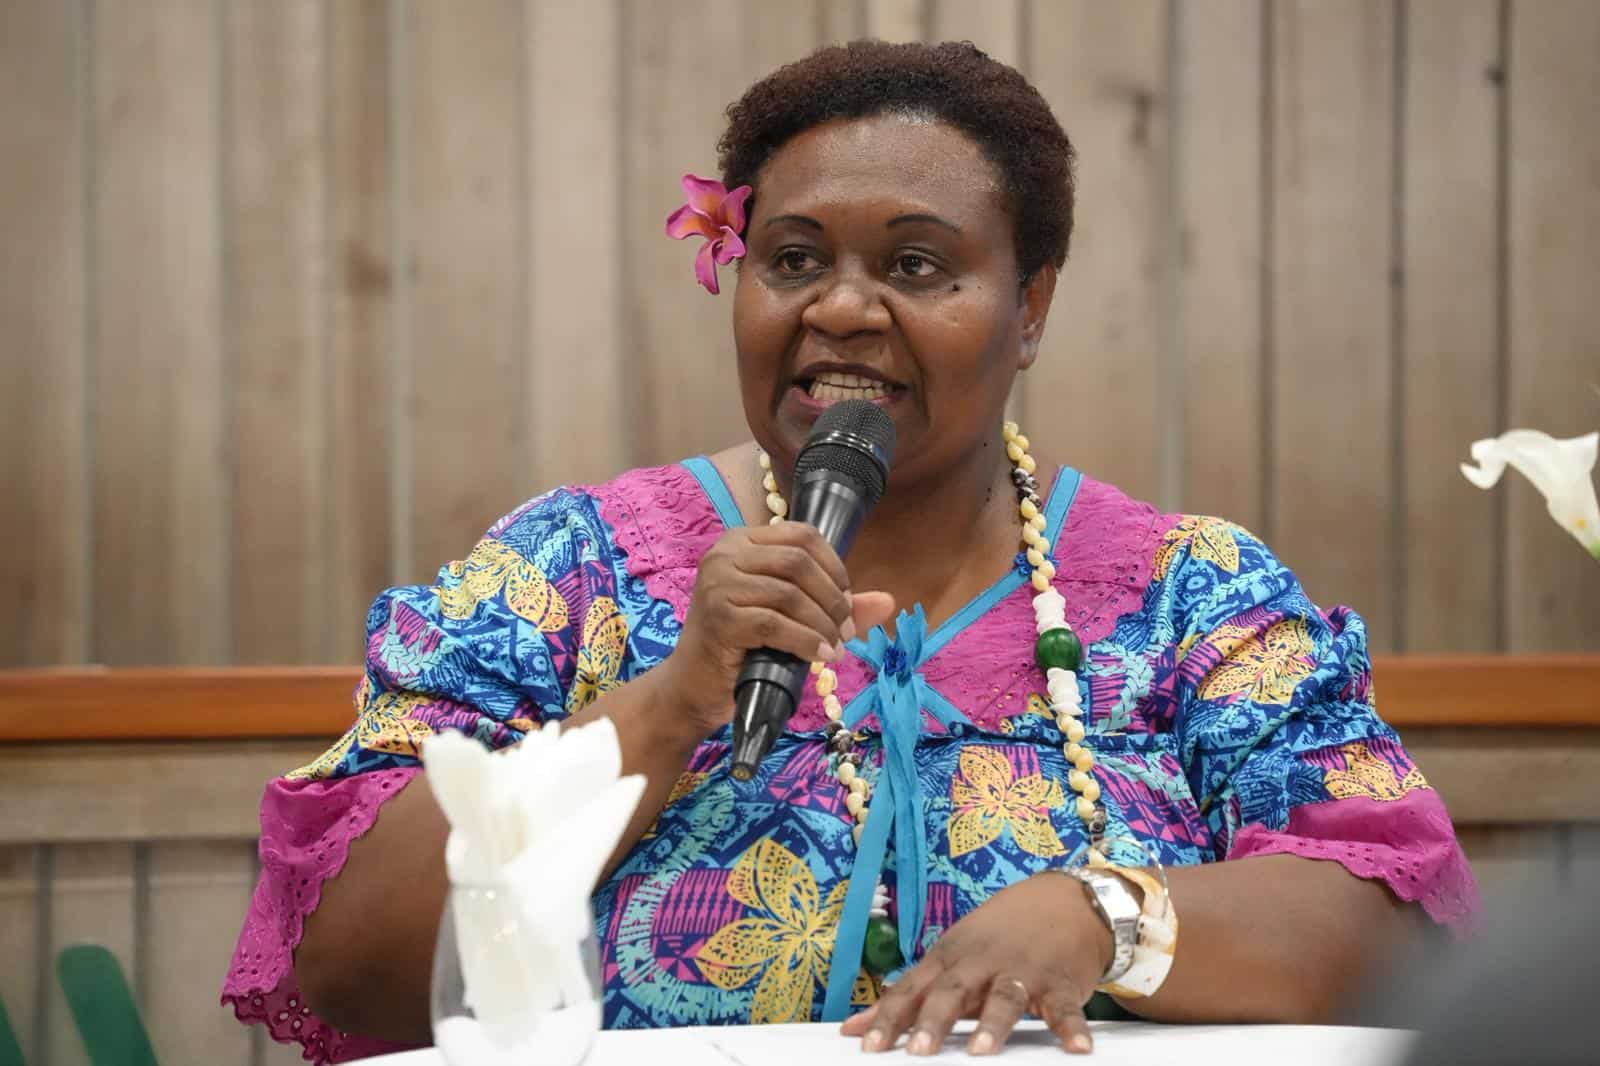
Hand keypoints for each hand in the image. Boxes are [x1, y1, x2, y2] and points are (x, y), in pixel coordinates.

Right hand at [658, 522, 894, 736]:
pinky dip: (805, 640)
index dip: (835, 566)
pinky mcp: (719, 617)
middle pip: (799, 561)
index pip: (803, 535)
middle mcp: (725, 554)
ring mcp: (718, 584)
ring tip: (834, 647)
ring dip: (823, 623)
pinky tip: (820, 656)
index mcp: (741, 541)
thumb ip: (834, 605)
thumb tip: (888, 601)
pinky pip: (775, 623)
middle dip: (833, 598)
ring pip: (790, 593)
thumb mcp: (789, 618)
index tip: (848, 602)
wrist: (693, 687)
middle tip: (845, 630)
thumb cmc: (741, 648)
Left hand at [840, 873, 1111, 1055]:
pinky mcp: (1059, 982)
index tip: (867, 1044)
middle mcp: (981, 962)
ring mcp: (1021, 970)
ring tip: (981, 1050)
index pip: (913, 990)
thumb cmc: (998, 934)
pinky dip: (1071, 1027)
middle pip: (953, 992)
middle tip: (918, 1052)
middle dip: (934, 1021)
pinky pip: (1064, 1007)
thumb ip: (908, 994)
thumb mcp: (951, 956)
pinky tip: (1076, 1047)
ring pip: (1004, 997)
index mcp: (950, 958)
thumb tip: (854, 1027)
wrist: (1064, 899)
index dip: (890, 1017)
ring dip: (992, 1024)